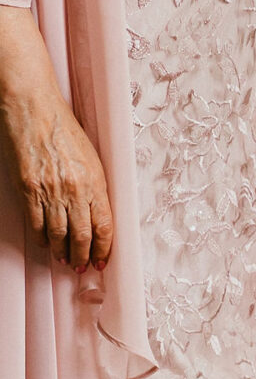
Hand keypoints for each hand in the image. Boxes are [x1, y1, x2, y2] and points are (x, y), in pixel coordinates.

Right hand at [0, 7, 113, 269]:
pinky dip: (42, 237)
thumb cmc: (64, 130)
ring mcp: (50, 191)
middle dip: (83, 256)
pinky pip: (36, 223)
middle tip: (82, 268)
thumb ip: (94, 185)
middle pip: (82, 235)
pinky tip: (45, 244)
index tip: (102, 260)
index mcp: (95, 180)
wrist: (34, 110)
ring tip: (64, 260)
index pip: (104, 224)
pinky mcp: (28, 189)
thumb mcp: (90, 156)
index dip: (104, 247)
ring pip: (58, 234)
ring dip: (61, 252)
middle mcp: (74, 189)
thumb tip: (97, 213)